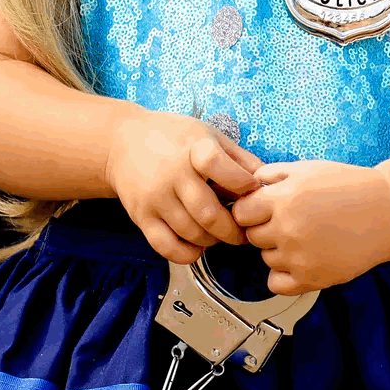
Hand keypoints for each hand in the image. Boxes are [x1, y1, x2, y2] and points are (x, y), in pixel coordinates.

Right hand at [105, 109, 264, 263]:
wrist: (122, 142)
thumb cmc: (173, 137)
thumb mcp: (207, 135)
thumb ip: (237, 157)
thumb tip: (267, 181)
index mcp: (192, 149)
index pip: (218, 166)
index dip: (240, 182)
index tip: (252, 191)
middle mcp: (172, 175)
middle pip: (208, 213)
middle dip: (233, 229)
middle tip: (244, 232)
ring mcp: (155, 199)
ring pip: (192, 233)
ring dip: (214, 241)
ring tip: (221, 235)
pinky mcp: (141, 217)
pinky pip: (167, 247)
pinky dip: (188, 254)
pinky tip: (198, 247)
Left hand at [230, 160, 389, 293]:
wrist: (386, 213)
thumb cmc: (348, 186)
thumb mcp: (307, 168)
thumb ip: (273, 173)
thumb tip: (249, 183)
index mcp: (282, 199)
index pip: (240, 213)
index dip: (250, 210)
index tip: (263, 209)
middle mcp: (286, 229)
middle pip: (251, 236)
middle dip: (264, 228)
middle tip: (289, 222)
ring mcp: (298, 257)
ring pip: (265, 258)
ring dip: (277, 250)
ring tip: (304, 237)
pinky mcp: (311, 279)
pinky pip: (276, 283)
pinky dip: (283, 274)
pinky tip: (300, 260)